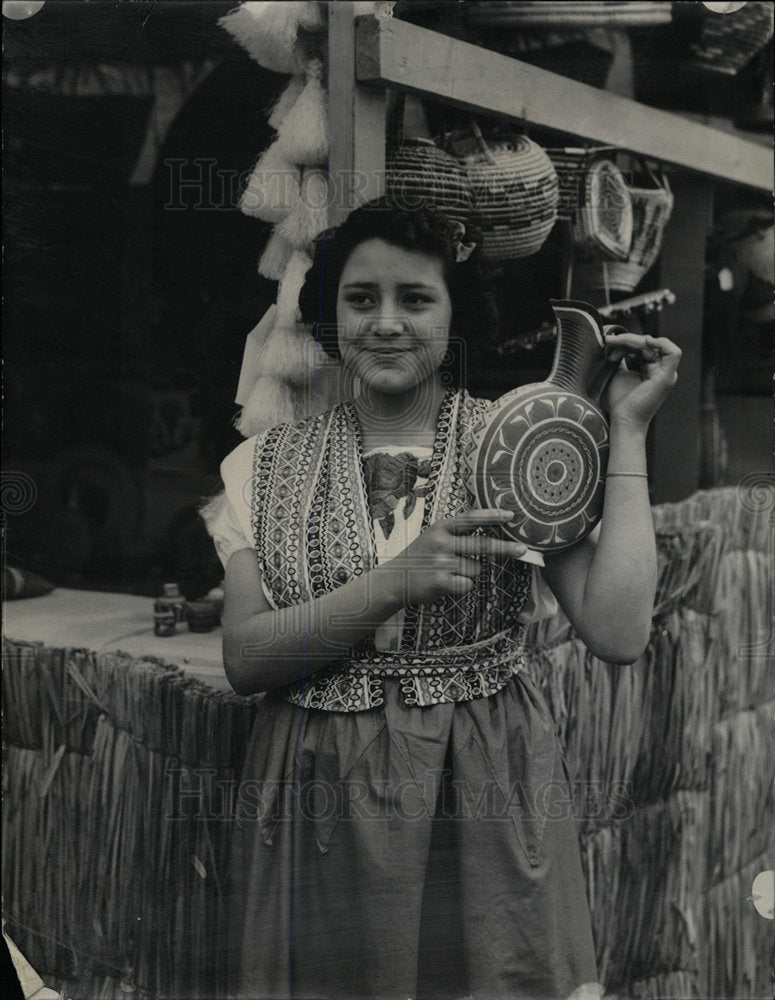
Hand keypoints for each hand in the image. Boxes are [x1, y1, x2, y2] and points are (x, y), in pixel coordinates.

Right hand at [378, 509, 526, 605]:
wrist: (393, 580)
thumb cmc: (419, 557)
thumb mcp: (433, 536)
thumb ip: (456, 533)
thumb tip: (489, 532)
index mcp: (440, 527)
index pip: (470, 519)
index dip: (491, 516)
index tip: (510, 516)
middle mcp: (441, 542)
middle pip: (482, 544)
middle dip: (505, 548)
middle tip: (522, 550)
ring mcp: (441, 562)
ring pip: (476, 568)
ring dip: (469, 573)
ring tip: (449, 572)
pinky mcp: (441, 582)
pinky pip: (467, 584)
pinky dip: (462, 586)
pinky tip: (446, 584)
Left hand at [603, 332, 681, 431]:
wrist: (624, 420)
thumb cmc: (620, 401)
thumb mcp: (619, 372)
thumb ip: (623, 357)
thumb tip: (618, 340)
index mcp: (651, 369)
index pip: (642, 345)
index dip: (625, 341)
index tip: (608, 344)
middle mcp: (661, 369)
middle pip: (647, 343)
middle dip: (626, 339)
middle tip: (609, 341)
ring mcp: (666, 373)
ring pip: (654, 344)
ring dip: (633, 340)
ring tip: (615, 344)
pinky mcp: (667, 377)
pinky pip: (673, 353)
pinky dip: (661, 343)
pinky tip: (644, 342)